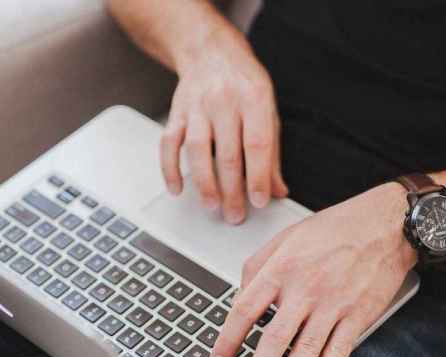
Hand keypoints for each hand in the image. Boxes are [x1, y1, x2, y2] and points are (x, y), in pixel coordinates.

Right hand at [162, 25, 288, 223]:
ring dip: (204, 182)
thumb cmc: (243, 84)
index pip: (257, 144)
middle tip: (235, 215)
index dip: (258, 176)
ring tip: (212, 205)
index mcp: (254, 99)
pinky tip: (177, 188)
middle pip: (227, 153)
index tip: (260, 200)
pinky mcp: (177, 113)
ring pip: (198, 150)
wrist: (211, 52)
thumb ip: (272, 152)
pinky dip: (170, 168)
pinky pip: (169, 144)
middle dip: (232, 190)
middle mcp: (224, 101)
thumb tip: (277, 189)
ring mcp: (197, 107)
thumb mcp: (267, 110)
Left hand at [209, 183, 416, 356]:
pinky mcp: (358, 315)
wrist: (387, 224)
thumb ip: (258, 265)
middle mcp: (305, 288)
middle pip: (273, 338)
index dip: (227, 339)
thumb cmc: (335, 229)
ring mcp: (333, 304)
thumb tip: (239, 296)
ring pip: (305, 350)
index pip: (244, 309)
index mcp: (282, 268)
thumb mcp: (287, 236)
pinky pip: (339, 350)